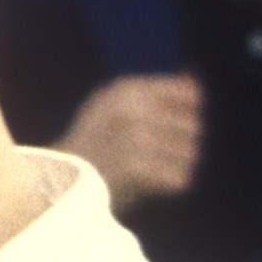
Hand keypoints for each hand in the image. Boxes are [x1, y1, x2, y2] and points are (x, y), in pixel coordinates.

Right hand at [56, 73, 202, 211]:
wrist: (63, 178)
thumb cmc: (98, 138)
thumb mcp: (120, 104)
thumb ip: (161, 90)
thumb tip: (198, 77)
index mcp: (127, 88)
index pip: (188, 93)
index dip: (183, 112)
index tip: (163, 126)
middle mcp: (131, 109)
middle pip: (193, 125)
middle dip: (182, 141)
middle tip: (152, 151)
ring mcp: (133, 139)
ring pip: (190, 153)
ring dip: (175, 164)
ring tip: (151, 167)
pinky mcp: (136, 170)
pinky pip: (180, 179)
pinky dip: (169, 184)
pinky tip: (149, 184)